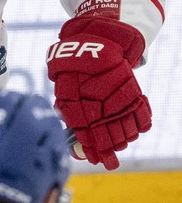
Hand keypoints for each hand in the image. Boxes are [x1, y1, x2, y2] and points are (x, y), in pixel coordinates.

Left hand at [46, 17, 150, 170]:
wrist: (97, 41)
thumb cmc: (73, 68)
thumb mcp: (62, 86)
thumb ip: (66, 107)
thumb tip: (67, 127)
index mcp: (77, 97)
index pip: (85, 128)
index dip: (91, 146)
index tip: (95, 159)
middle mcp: (98, 97)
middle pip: (107, 129)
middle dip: (108, 147)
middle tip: (110, 161)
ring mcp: (117, 92)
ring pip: (124, 121)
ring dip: (124, 137)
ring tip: (120, 147)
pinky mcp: (131, 86)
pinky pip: (139, 108)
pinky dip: (140, 121)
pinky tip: (137, 131)